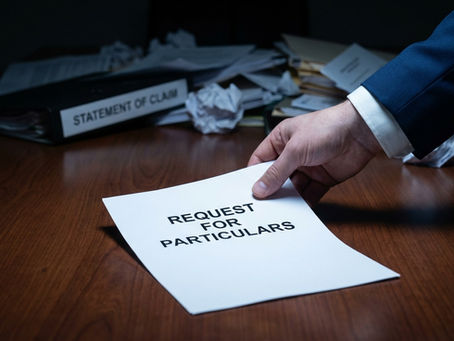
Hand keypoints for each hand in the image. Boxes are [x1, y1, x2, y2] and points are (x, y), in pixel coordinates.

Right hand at [248, 100, 381, 205]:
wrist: (360, 132)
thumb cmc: (327, 128)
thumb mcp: (295, 150)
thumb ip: (277, 172)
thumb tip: (260, 188)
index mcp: (281, 140)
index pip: (261, 160)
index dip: (254, 175)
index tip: (250, 192)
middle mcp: (292, 154)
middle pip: (276, 176)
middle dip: (271, 190)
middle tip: (263, 206)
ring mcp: (307, 167)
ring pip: (292, 188)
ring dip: (287, 198)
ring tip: (280, 211)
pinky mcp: (322, 178)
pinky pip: (309, 193)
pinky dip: (304, 202)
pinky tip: (298, 210)